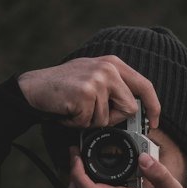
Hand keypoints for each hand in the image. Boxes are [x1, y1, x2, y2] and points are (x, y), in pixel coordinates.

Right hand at [16, 56, 161, 130]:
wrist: (32, 88)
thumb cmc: (62, 88)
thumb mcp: (92, 77)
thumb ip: (114, 88)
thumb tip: (135, 112)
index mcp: (114, 63)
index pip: (145, 86)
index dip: (153, 107)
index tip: (154, 123)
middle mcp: (109, 68)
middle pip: (129, 108)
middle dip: (112, 119)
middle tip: (91, 115)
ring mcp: (98, 79)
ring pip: (107, 119)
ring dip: (89, 121)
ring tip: (74, 109)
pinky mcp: (86, 93)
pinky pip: (90, 122)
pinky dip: (76, 123)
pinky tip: (66, 111)